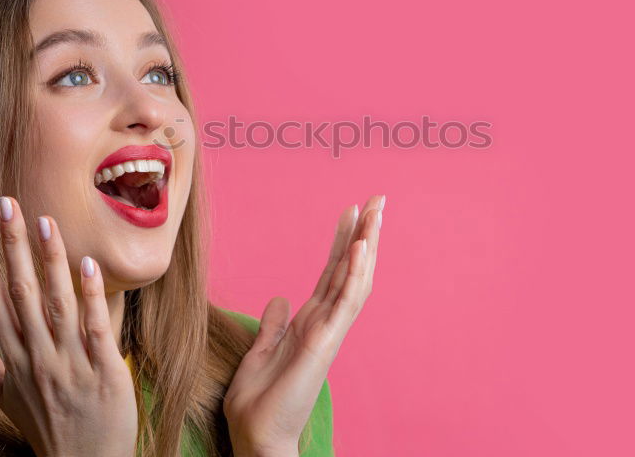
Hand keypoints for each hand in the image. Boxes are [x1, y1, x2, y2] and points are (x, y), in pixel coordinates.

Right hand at [0, 197, 137, 456]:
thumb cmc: (45, 424)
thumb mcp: (1, 394)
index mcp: (10, 357)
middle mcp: (35, 356)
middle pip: (18, 293)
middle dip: (10, 245)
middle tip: (4, 202)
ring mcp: (69, 363)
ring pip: (56, 304)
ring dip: (49, 261)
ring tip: (45, 221)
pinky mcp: (103, 370)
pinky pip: (95, 328)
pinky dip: (91, 297)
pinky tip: (87, 264)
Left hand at [223, 194, 384, 456]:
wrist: (256, 438)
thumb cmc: (257, 404)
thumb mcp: (259, 353)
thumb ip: (272, 326)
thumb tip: (278, 299)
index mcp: (308, 323)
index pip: (331, 274)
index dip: (342, 242)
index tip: (351, 211)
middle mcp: (324, 325)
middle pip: (350, 271)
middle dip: (365, 235)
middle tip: (378, 201)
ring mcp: (328, 333)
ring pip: (355, 282)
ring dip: (366, 246)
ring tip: (376, 213)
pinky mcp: (324, 344)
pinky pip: (345, 304)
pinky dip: (355, 275)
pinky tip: (361, 249)